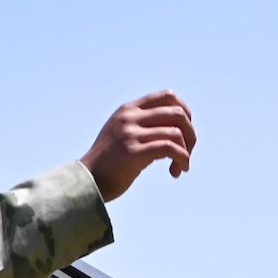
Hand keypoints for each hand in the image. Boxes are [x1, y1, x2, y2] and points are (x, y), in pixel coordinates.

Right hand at [79, 91, 195, 201]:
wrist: (87, 181)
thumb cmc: (109, 163)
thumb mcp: (123, 133)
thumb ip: (143, 125)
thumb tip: (176, 129)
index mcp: (129, 109)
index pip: (168, 96)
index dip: (185, 112)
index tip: (185, 133)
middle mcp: (130, 117)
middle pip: (178, 114)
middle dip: (190, 135)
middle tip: (187, 152)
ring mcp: (131, 134)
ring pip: (176, 133)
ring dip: (186, 152)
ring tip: (180, 166)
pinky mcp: (134, 153)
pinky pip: (170, 149)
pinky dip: (182, 159)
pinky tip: (177, 171)